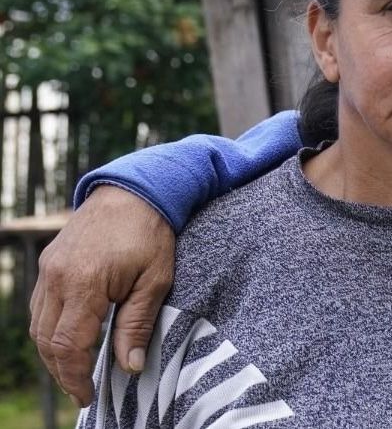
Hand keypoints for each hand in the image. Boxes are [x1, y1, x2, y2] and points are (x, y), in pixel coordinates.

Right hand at [29, 186, 174, 406]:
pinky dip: (51, 328)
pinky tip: (70, 339)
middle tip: (82, 391)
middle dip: (62, 371)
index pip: (69, 344)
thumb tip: (129, 367)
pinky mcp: (49, 264)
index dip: (75, 376)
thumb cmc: (151, 233)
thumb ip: (138, 324)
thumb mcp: (156, 280)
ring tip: (76, 372)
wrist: (134, 191)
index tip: (88, 396)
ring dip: (54, 352)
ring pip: (38, 325)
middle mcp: (57, 277)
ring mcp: (49, 270)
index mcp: (85, 283)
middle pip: (47, 340)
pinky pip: (40, 306)